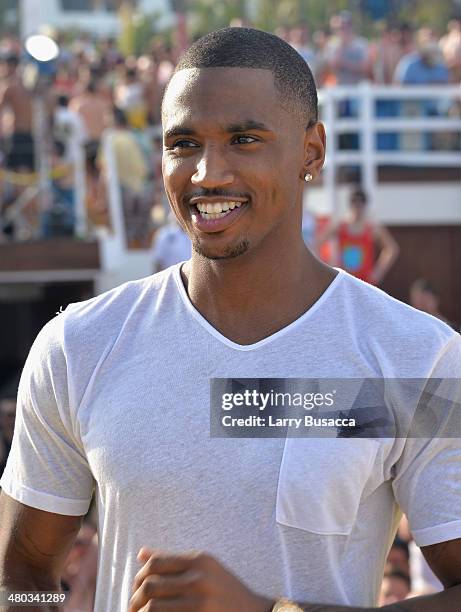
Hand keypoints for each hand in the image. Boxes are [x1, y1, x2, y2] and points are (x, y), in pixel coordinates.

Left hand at [129, 548, 273, 611]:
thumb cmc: (224, 589)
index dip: (140, 576)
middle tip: (133, 607)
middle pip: (150, 585)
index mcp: (199, 559)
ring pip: (153, 607)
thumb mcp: (204, 567)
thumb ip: (172, 560)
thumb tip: (141, 554)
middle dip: (135, 598)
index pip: (155, 563)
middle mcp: (199, 577)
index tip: (137, 588)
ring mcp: (199, 601)